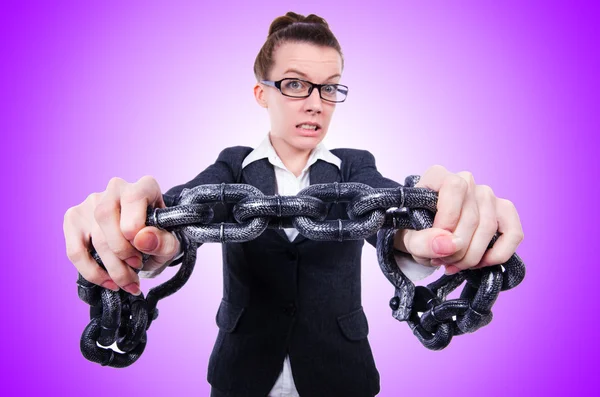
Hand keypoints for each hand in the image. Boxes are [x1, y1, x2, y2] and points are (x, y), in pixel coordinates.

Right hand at [63, 176, 180, 294]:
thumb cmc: (159, 240)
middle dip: (122, 251)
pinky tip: (108, 282)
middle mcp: (116, 188)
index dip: (135, 227)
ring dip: (112, 267)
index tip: (143, 250)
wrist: (147, 247)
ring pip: (93, 237)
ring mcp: (91, 203)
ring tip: (128, 282)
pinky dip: (92, 272)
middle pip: (106, 217)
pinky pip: (75, 251)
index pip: (132, 198)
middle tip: (137, 267)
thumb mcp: (170, 244)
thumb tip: (142, 239)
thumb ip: (164, 241)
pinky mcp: (74, 221)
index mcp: (144, 186)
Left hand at [394, 165, 523, 274]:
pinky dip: (498, 254)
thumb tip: (449, 244)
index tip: (435, 241)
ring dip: (472, 256)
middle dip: (456, 249)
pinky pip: (514, 233)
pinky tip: (479, 263)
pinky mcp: (503, 213)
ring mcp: (487, 195)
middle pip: (472, 216)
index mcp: (439, 176)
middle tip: (440, 261)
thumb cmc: (414, 233)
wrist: (423, 239)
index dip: (448, 218)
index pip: (454, 188)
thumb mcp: (407, 240)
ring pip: (489, 228)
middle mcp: (466, 180)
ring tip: (453, 264)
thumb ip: (422, 241)